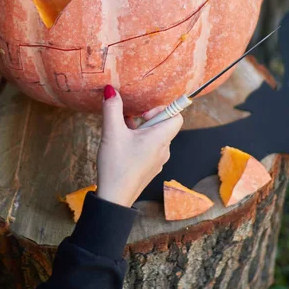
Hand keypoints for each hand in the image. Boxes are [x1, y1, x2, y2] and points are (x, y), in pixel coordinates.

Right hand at [97, 86, 182, 207]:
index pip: (177, 116)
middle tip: (130, 120)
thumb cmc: (116, 166)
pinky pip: (149, 148)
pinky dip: (138, 141)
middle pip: (164, 125)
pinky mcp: (149, 168)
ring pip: (155, 137)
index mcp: (160, 139)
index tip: (145, 113)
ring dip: (140, 130)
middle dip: (147, 118)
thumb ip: (112, 108)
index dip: (163, 109)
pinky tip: (121, 142)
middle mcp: (164, 149)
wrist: (114, 199)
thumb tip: (111, 90)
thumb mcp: (112, 133)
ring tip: (123, 130)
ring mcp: (158, 160)